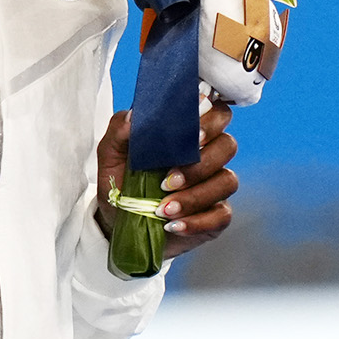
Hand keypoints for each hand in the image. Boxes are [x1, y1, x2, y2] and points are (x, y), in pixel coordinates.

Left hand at [95, 104, 238, 256]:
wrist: (117, 221)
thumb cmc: (119, 181)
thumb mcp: (111, 155)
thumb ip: (120, 130)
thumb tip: (135, 116)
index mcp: (186, 133)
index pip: (215, 113)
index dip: (211, 121)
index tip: (193, 136)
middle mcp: (206, 155)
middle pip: (228, 145)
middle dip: (200, 163)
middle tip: (167, 180)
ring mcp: (214, 185)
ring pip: (227, 181)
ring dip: (194, 196)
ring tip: (162, 209)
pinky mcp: (215, 214)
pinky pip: (221, 216)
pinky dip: (197, 222)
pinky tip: (173, 225)